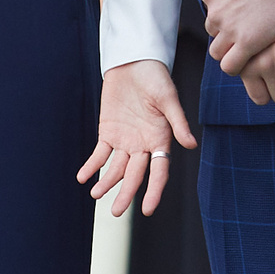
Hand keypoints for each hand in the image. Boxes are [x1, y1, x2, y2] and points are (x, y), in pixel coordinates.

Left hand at [78, 60, 197, 217]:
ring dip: (107, 181)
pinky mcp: (108, 132)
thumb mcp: (168, 98)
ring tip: (96, 194)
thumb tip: (191, 145)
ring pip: (116, 168)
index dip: (154, 190)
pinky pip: (99, 154)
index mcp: (160, 139)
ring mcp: (124, 140)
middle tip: (117, 212)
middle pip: (135, 174)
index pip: (159, 171)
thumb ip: (178, 123)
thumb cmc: (156, 78)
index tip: (148, 209)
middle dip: (126, 193)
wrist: (134, 61)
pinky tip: (83, 176)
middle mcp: (143, 144)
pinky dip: (91, 165)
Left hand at [191, 0, 274, 76]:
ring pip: (219, 51)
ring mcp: (230, 28)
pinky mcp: (249, 42)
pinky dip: (237, 65)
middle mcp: (214, 11)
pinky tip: (250, 56)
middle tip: (251, 20)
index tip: (244, 3)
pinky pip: (231, 65)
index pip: (210, 7)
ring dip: (231, 48)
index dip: (227, 7)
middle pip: (214, 29)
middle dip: (228, 28)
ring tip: (251, 39)